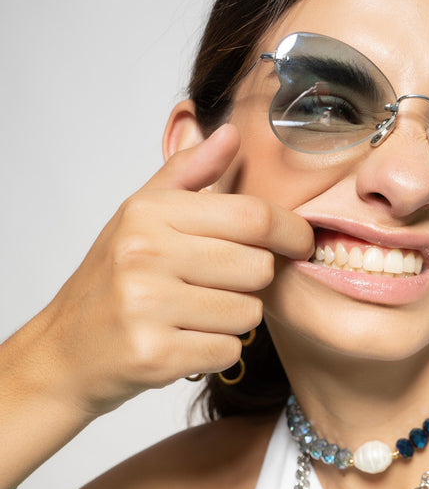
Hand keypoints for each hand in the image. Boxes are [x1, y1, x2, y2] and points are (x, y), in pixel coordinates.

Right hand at [39, 122, 312, 416]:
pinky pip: (227, 351)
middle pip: (258, 268)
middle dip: (250, 284)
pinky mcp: (155, 353)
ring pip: (248, 314)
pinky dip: (216, 352)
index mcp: (150, 214)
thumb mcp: (140, 217)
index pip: (252, 216)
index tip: (302, 242)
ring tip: (194, 316)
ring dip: (233, 321)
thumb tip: (231, 135)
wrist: (66, 351)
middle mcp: (146, 254)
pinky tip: (185, 342)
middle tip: (215, 288)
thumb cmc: (110, 282)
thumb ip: (188, 175)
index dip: (291, 230)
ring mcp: (148, 306)